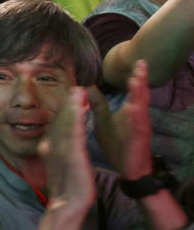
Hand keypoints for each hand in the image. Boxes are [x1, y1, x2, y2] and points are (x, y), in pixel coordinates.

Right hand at [38, 87, 95, 211]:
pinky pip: (73, 134)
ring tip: (78, 92)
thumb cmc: (67, 185)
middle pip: (60, 120)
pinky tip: (81, 110)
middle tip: (75, 86)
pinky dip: (76, 120)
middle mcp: (51, 145)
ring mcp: (60, 150)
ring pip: (65, 124)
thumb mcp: (60, 163)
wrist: (67, 205)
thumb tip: (61, 137)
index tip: (72, 95)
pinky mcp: (70, 156)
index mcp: (49, 146)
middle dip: (67, 103)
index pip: (57, 124)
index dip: (65, 109)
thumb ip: (60, 148)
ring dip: (71, 107)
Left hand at [89, 60, 152, 180]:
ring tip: (137, 78)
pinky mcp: (139, 140)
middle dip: (141, 79)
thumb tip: (89, 87)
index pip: (134, 90)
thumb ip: (98, 105)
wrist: (126, 169)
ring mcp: (140, 127)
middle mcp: (138, 117)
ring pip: (141, 107)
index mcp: (131, 111)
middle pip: (141, 94)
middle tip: (141, 63)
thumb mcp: (103, 121)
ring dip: (140, 93)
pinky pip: (139, 126)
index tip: (137, 61)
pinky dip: (137, 116)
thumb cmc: (118, 144)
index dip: (136, 76)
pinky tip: (134, 107)